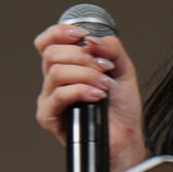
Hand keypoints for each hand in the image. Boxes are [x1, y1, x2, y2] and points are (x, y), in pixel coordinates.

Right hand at [35, 22, 146, 171]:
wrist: (125, 138)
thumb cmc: (121, 110)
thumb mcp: (123, 69)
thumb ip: (111, 48)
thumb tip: (92, 39)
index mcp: (67, 67)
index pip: (47, 42)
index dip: (59, 33)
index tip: (82, 36)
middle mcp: (54, 82)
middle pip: (52, 53)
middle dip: (83, 57)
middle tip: (104, 68)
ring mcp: (50, 99)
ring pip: (56, 73)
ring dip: (86, 75)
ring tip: (105, 86)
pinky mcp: (49, 117)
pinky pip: (59, 95)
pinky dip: (81, 91)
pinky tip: (96, 96)